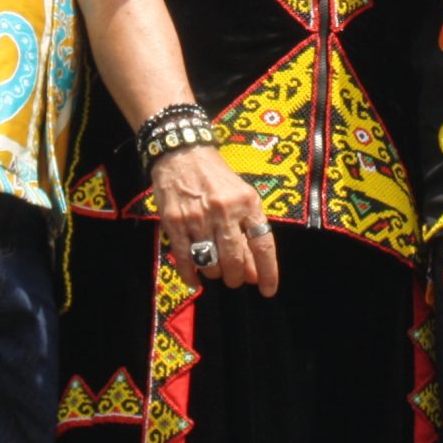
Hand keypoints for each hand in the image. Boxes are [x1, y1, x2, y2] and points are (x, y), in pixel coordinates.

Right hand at [148, 145, 278, 295]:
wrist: (182, 152)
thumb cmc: (216, 176)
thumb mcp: (241, 196)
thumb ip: (249, 232)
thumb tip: (254, 273)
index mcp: (247, 203)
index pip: (262, 244)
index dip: (268, 272)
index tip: (267, 290)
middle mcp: (224, 210)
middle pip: (234, 259)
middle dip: (235, 277)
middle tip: (233, 279)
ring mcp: (198, 217)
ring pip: (210, 262)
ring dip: (214, 273)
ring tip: (214, 269)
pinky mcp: (175, 221)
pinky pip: (185, 259)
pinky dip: (191, 275)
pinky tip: (194, 279)